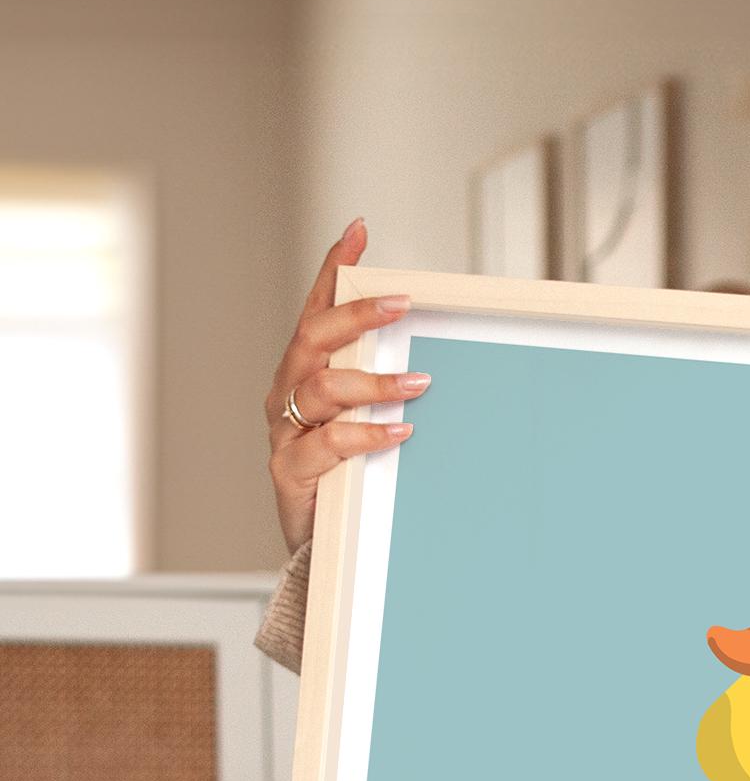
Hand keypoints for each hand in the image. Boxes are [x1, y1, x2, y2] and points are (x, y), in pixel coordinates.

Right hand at [264, 218, 429, 554]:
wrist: (317, 548)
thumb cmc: (344, 478)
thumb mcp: (361, 424)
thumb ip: (382, 389)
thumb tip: (433, 360)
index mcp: (303, 373)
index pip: (316, 310)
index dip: (333, 270)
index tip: (358, 231)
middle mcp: (287, 394)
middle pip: (314, 339)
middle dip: (355, 315)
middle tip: (400, 304)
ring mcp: (285, 431)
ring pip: (323, 389)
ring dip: (373, 381)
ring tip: (418, 383)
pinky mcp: (290, 472)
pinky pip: (330, 444)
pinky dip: (367, 434)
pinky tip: (401, 430)